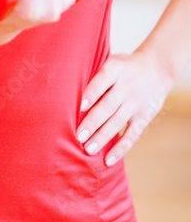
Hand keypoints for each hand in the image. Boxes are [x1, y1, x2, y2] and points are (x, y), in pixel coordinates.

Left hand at [77, 49, 173, 165]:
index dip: (91, 93)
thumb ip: (93, 72)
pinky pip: (132, 135)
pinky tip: (108, 160)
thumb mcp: (110, 61)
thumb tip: (63, 86)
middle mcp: (126, 87)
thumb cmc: (123, 66)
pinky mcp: (144, 117)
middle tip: (78, 136)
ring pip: (117, 123)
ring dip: (102, 138)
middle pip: (108, 106)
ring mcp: (136, 103)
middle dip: (92, 122)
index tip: (79, 106)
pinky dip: (120, 149)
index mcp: (114, 70)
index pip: (101, 82)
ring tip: (88, 150)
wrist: (157, 68)